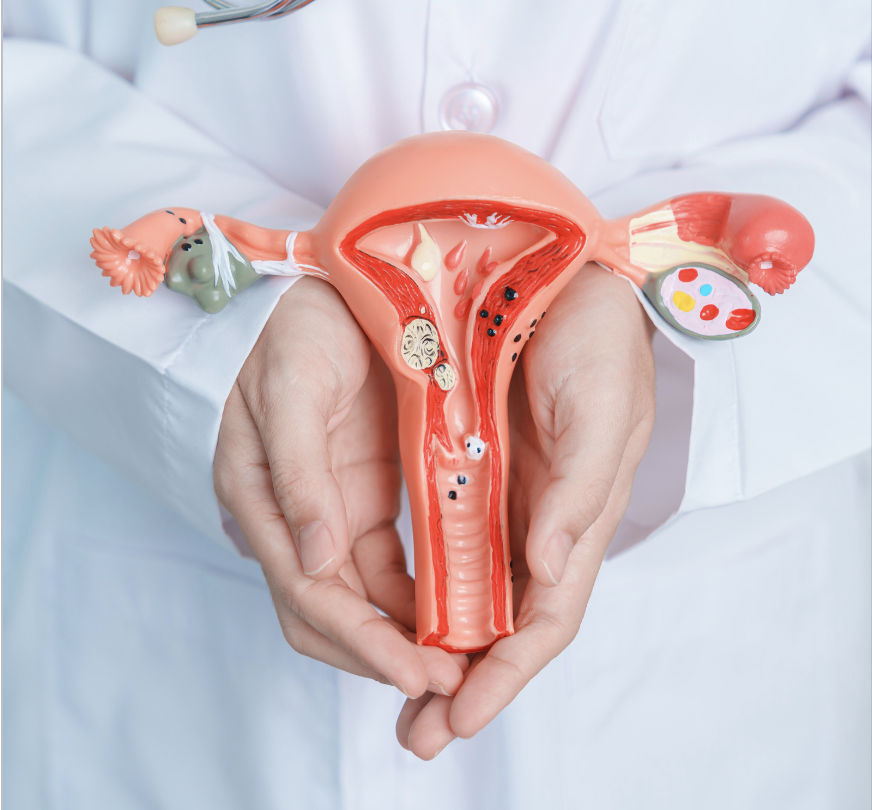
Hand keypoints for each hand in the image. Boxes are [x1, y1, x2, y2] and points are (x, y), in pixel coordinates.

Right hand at [214, 278, 466, 697]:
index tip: (419, 674)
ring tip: (464, 662)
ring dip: (405, 638)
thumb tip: (314, 563)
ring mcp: (331, 511)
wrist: (320, 289)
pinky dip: (417, 598)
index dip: (362, 642)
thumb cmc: (293, 332)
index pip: (310, 595)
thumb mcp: (292, 390)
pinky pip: (389, 566)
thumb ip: (298, 474)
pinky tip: (456, 610)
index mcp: (264, 500)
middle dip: (386, 656)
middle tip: (452, 685)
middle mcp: (294, 519)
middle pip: (332, 615)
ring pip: (363, 600)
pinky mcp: (365, 496)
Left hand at [396, 264, 655, 757]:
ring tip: (398, 695)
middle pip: (506, 622)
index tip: (461, 716)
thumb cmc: (596, 335)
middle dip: (466, 682)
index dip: (509, 673)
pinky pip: (446, 546)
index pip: (547, 617)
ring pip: (473, 594)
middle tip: (418, 735)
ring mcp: (504, 501)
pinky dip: (424, 588)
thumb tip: (547, 566)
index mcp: (578, 515)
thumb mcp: (602, 404)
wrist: (562, 276)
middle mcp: (541, 521)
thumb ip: (581, 487)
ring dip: (437, 647)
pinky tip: (389, 613)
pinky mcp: (471, 474)